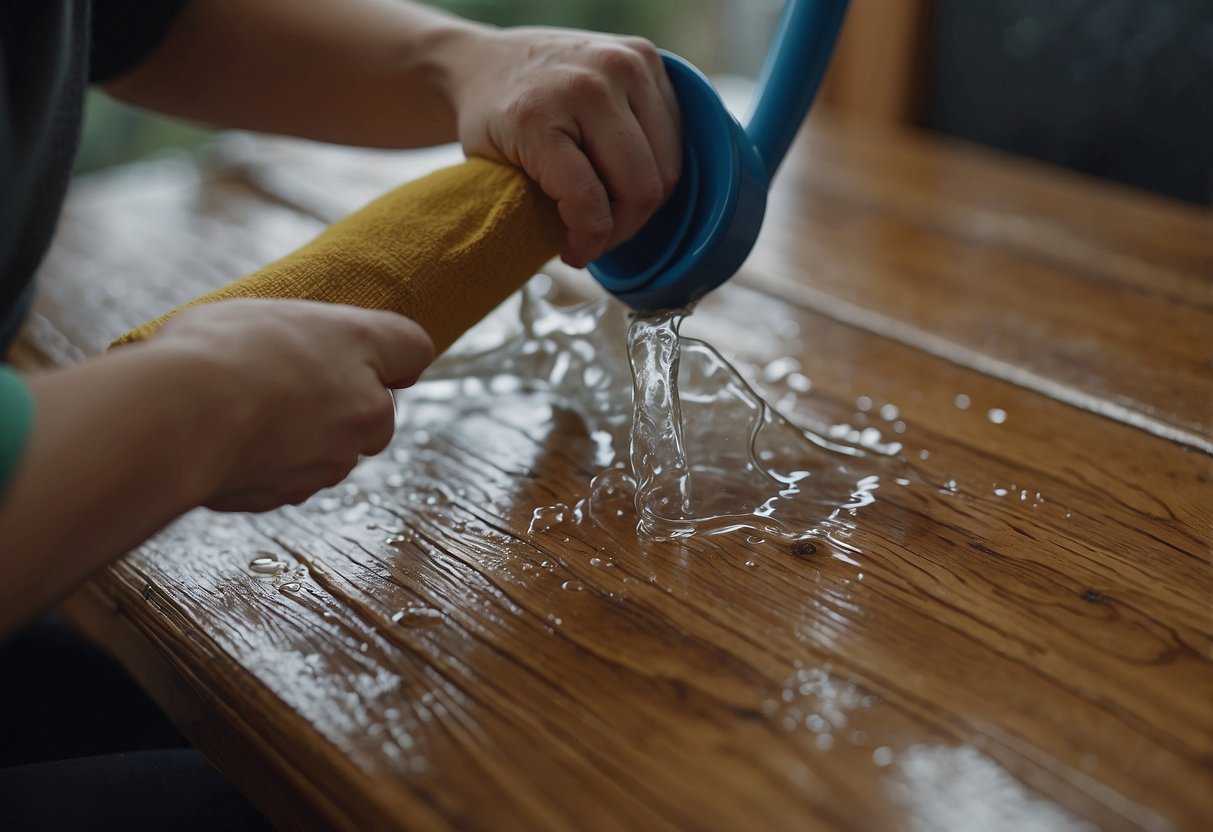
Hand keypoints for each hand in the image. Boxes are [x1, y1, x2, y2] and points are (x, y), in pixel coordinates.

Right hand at [156, 299, 433, 511]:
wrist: (178, 416)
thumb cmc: (214, 351)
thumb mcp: (261, 312)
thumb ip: (298, 337)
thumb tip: (289, 352)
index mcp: (364, 345)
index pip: (412, 348)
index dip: (391, 355)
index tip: (373, 360)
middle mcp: (367, 406)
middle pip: (373, 411)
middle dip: (338, 406)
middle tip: (284, 386)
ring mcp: (337, 457)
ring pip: (332, 449)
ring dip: (301, 438)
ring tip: (244, 413)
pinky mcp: (300, 493)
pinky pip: (291, 477)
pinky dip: (268, 465)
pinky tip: (230, 443)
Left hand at [445, 26, 682, 267]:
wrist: (488, 60)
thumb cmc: (492, 120)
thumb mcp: (496, 171)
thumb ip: (545, 208)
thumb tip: (592, 243)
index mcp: (536, 116)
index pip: (589, 201)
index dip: (590, 242)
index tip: (576, 254)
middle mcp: (587, 84)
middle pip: (642, 186)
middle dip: (623, 226)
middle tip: (599, 235)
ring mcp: (623, 64)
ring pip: (666, 165)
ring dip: (643, 198)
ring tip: (610, 202)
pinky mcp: (646, 58)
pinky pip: (674, 134)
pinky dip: (655, 162)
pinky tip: (624, 167)